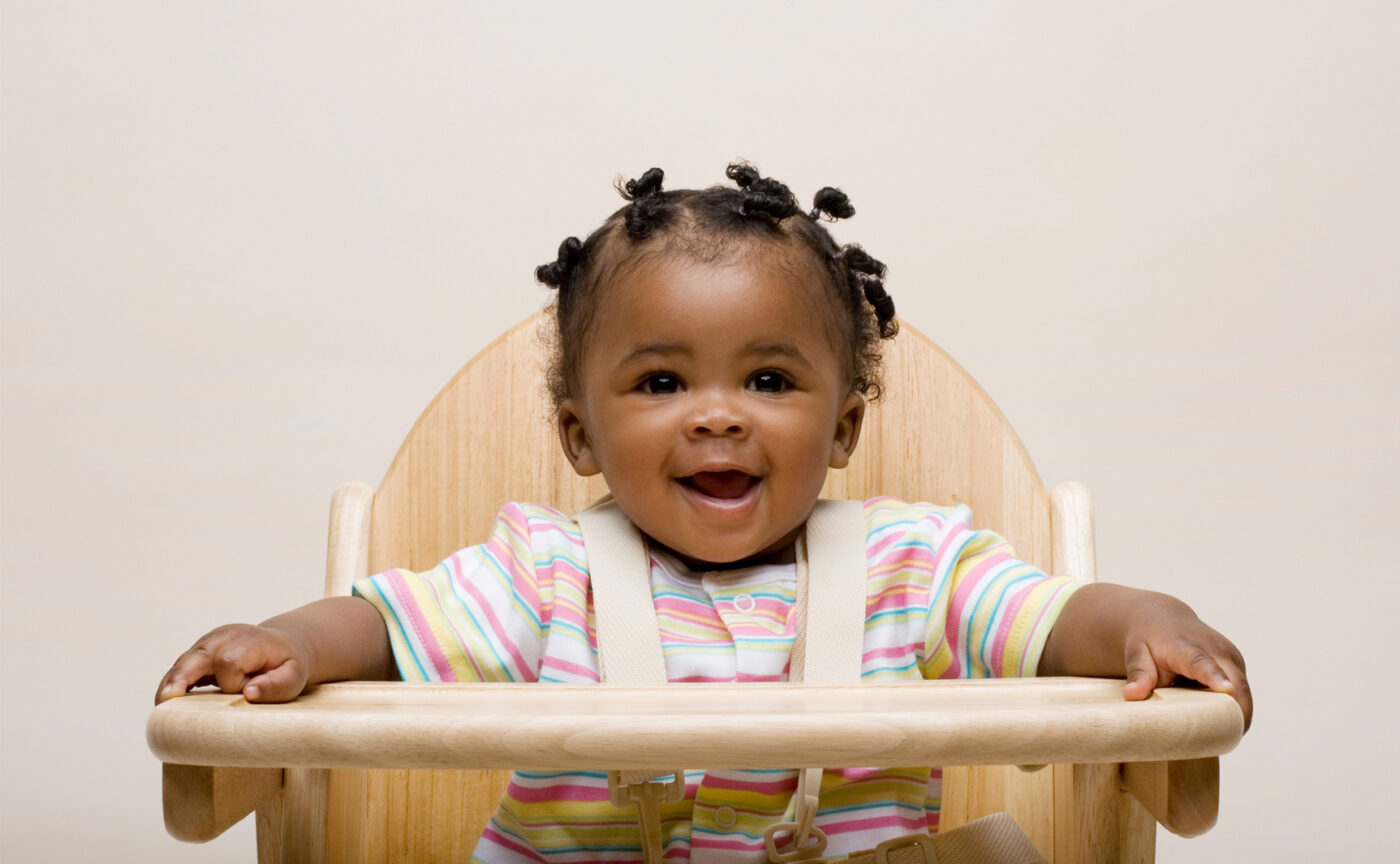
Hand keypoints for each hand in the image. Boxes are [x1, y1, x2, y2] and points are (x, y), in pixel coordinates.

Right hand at [155, 622, 311, 704]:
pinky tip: (165, 702)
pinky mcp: (199, 654)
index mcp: (248, 641)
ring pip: (182, 662)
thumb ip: (276, 686)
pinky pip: (180, 669)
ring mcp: (208, 644)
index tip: (244, 693)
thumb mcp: (294, 677)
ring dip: (171, 684)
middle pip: (196, 656)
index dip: (232, 682)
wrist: (283, 646)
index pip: (228, 661)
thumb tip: (249, 693)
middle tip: (166, 701)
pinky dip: (172, 684)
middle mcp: (223, 637)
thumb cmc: (288, 665)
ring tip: (160, 706)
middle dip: (181, 678)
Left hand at [1040, 583, 1252, 731]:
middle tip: (1228, 740)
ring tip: (1220, 734)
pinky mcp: (1237, 665)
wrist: (1162, 620)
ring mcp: (1231, 657)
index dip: (1215, 677)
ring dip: (1236, 714)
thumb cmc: (1148, 640)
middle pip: (1236, 684)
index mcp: (1188, 647)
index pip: (1203, 663)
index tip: (1226, 688)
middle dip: (1238, 712)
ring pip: (1242, 692)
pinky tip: (1218, 718)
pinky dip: (1233, 707)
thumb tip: (1133, 695)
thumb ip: (1138, 672)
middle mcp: (1216, 649)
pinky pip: (1241, 692)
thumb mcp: (1136, 652)